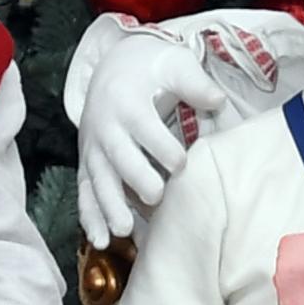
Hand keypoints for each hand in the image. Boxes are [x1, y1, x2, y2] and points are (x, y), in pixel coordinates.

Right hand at [75, 29, 234, 246]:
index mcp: (127, 103)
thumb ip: (194, 82)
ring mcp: (93, 149)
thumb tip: (218, 99)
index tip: (182, 163)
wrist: (112, 67)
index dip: (163, 147)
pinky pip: (84, 192)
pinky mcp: (87, 164)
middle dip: (136, 178)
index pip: (144, 128)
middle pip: (119, 158)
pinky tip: (100, 241)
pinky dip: (90, 217)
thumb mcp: (174, 63)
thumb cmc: (151, 68)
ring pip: (98, 180)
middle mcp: (105, 128)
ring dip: (109, 206)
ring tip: (123, 231)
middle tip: (156, 197)